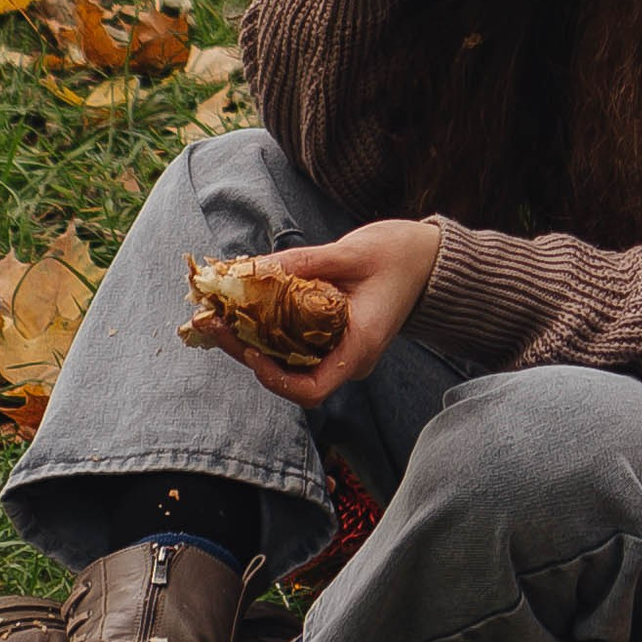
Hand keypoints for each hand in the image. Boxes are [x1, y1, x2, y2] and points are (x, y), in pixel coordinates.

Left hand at [204, 219, 443, 406]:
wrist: (429, 258)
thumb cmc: (399, 253)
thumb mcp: (352, 251)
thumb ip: (304, 262)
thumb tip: (253, 269)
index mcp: (359, 346)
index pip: (310, 389)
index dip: (273, 377)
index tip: (249, 349)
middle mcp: (348, 358)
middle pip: (289, 375)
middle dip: (246, 352)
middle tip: (212, 321)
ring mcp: (341, 350)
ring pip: (288, 360)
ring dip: (251, 340)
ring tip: (218, 313)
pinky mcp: (333, 336)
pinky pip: (295, 343)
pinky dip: (268, 329)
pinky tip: (244, 306)